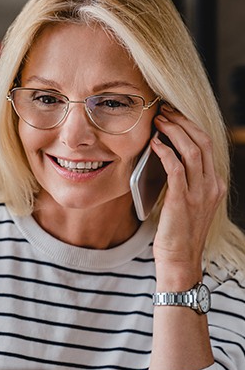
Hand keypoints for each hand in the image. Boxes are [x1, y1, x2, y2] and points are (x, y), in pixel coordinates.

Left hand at [151, 105, 225, 287]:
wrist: (179, 259)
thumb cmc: (176, 232)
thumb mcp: (186, 202)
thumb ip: (182, 181)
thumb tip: (164, 156)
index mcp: (214, 184)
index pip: (206, 145)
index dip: (190, 126)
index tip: (173, 115)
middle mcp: (212, 185)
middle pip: (202, 142)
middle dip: (183, 122)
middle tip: (164, 110)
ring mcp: (200, 193)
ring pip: (192, 150)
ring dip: (174, 131)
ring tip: (158, 121)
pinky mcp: (183, 200)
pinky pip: (176, 168)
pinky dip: (165, 152)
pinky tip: (154, 144)